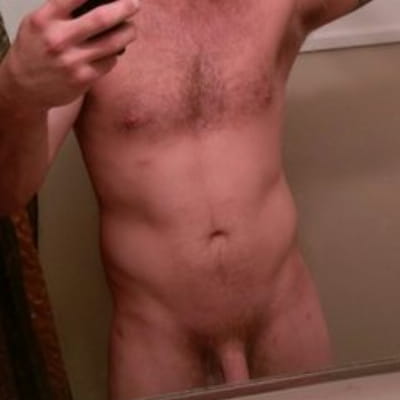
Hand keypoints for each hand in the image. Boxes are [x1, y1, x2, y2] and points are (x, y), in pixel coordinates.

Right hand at [2, 0, 139, 107]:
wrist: (26, 87)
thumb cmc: (34, 51)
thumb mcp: (38, 24)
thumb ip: (61, 12)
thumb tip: (96, 2)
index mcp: (45, 20)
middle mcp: (59, 40)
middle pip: (101, 19)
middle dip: (123, 8)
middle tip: (134, 4)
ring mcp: (72, 61)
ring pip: (112, 43)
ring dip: (127, 33)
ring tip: (131, 28)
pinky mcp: (84, 78)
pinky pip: (109, 62)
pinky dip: (114, 54)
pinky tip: (112, 51)